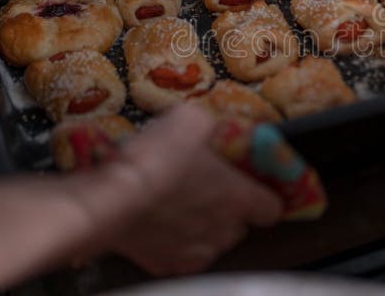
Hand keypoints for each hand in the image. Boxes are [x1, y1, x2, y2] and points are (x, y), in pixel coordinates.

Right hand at [78, 102, 282, 275]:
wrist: (111, 198)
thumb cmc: (155, 158)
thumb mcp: (191, 119)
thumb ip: (212, 127)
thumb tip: (211, 125)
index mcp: (240, 198)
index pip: (273, 207)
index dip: (264, 193)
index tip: (252, 182)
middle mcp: (225, 231)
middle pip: (239, 223)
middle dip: (227, 207)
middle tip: (205, 184)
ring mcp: (196, 252)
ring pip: (210, 239)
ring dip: (201, 223)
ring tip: (177, 200)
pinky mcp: (167, 266)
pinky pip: (180, 252)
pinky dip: (173, 239)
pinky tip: (159, 218)